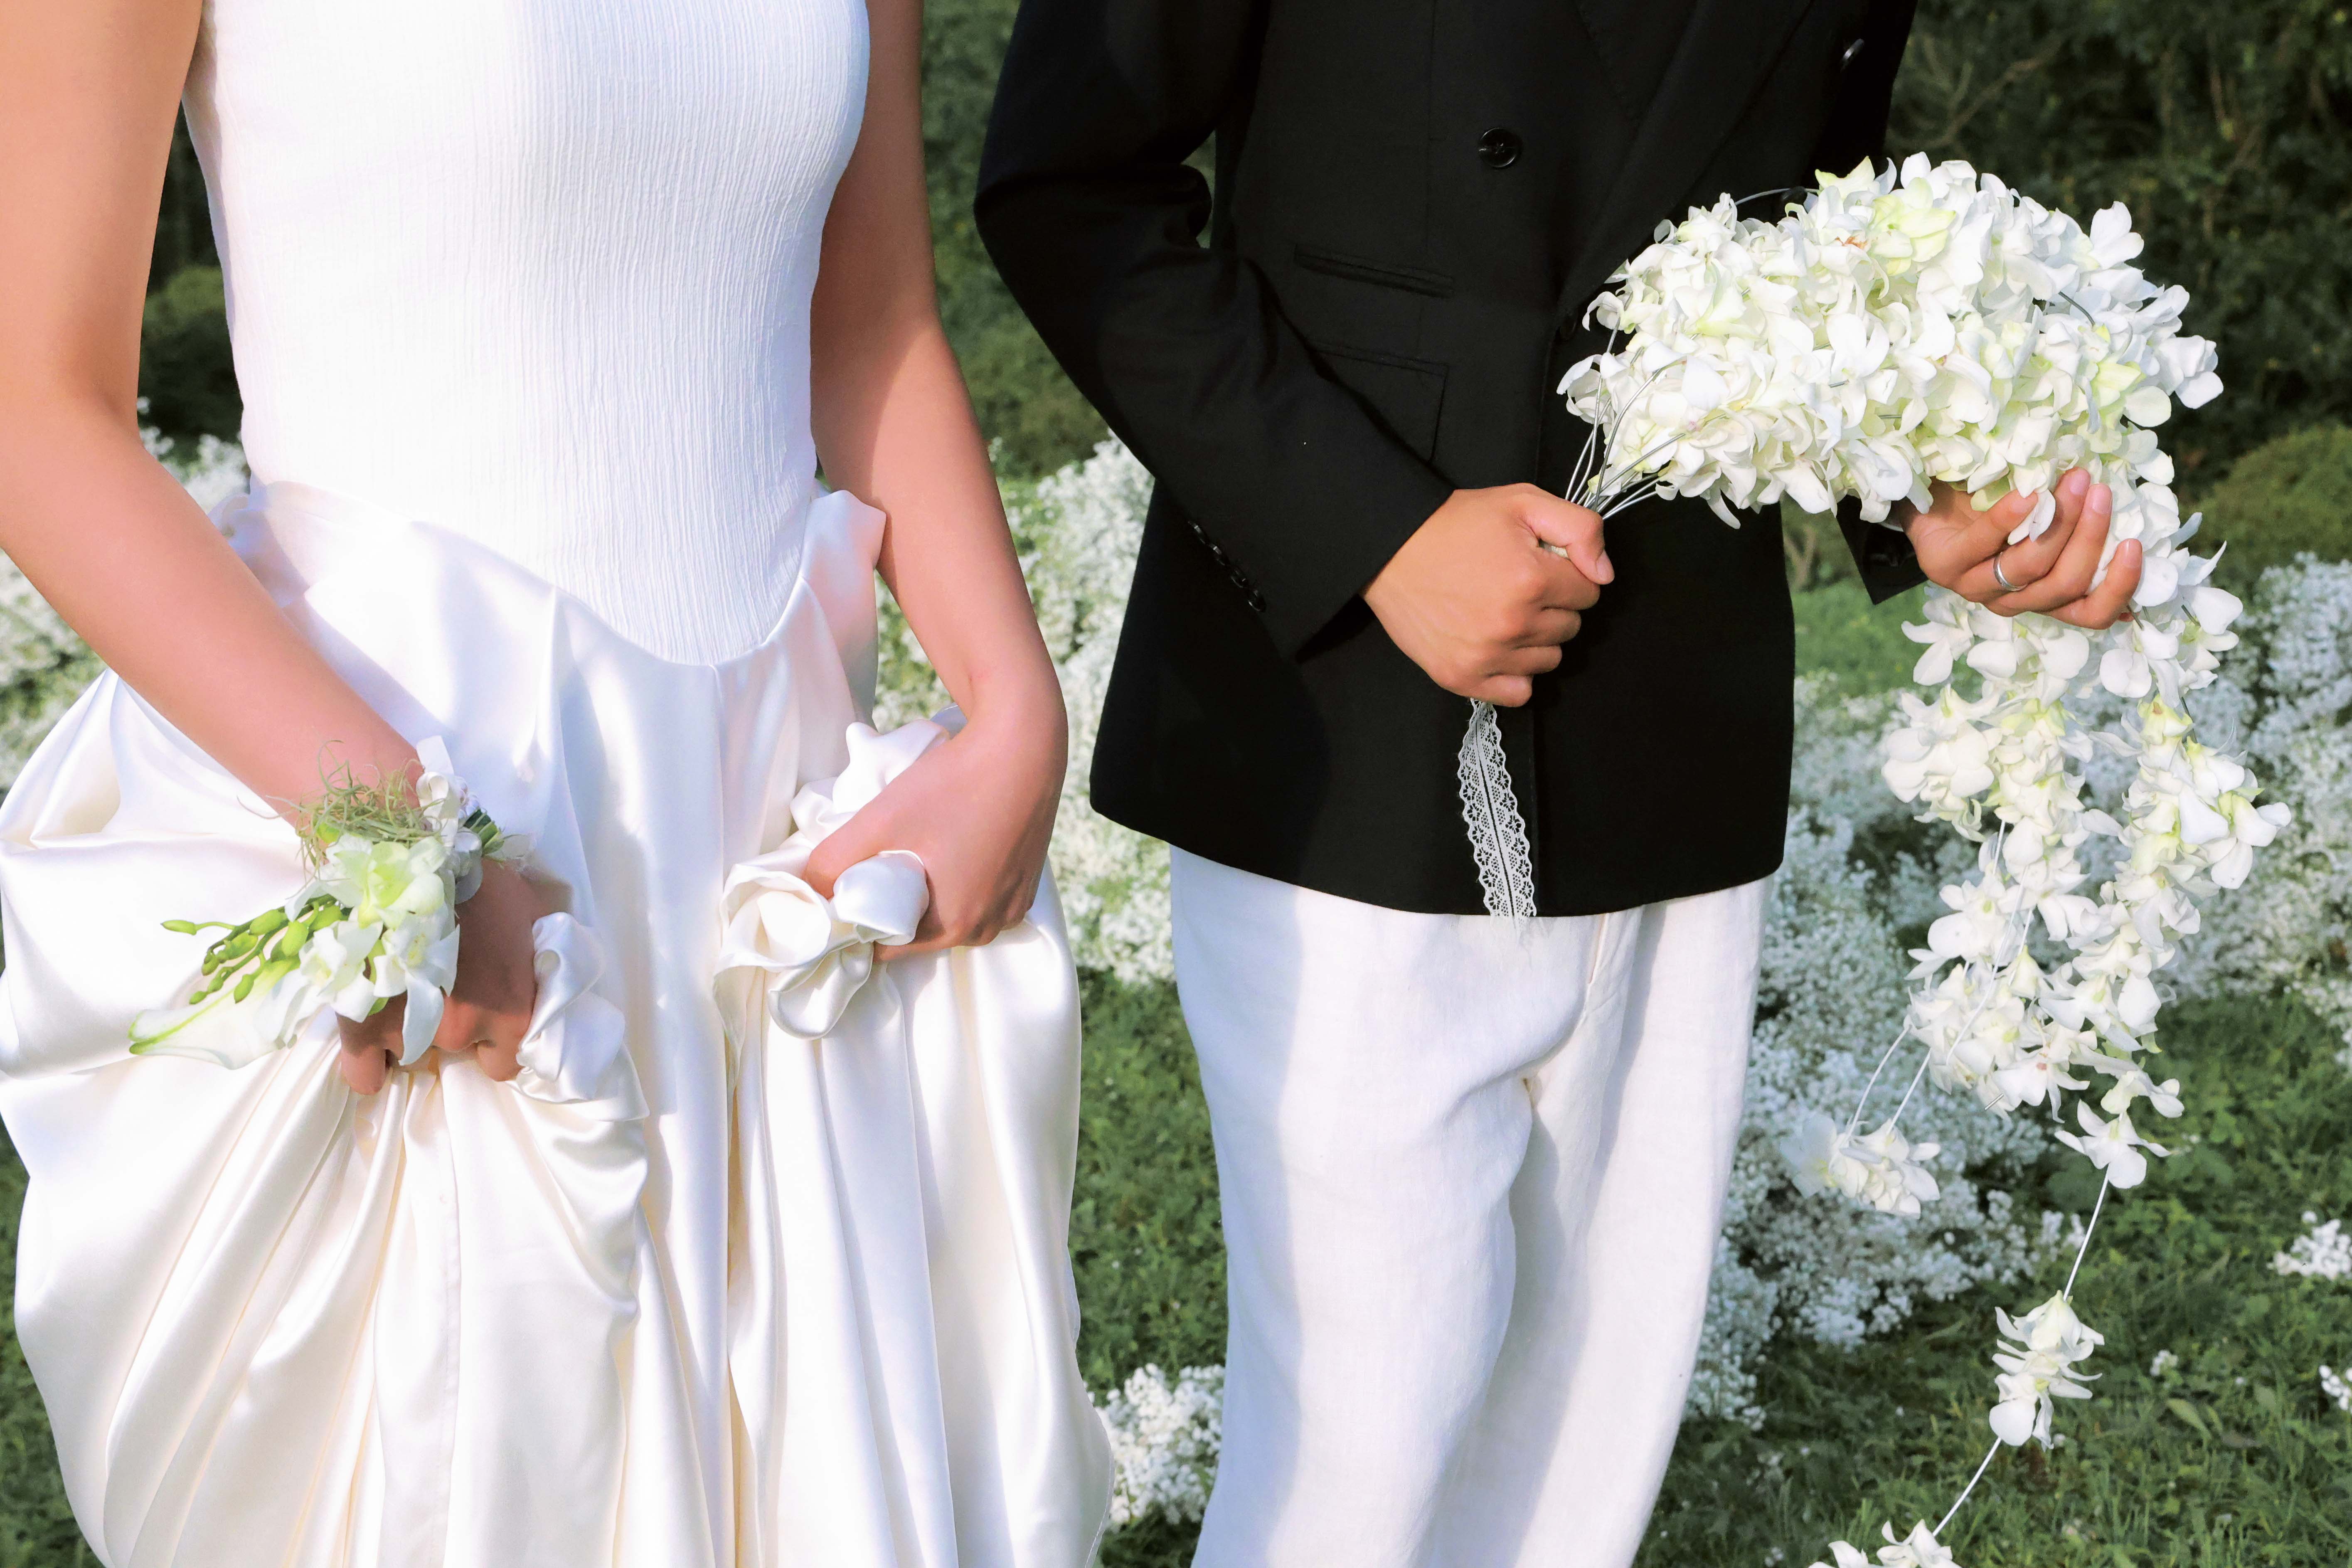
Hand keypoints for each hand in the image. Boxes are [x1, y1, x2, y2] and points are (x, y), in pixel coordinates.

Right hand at [336, 859, 549, 1093]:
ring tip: (403, 984)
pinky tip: (372, 1045)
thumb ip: (533, 964)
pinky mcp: (362, 1025)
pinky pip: (364, 1073)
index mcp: (511, 1016)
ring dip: (411, 1026)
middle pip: (456, 1048)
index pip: (504, 1060)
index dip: (492, 1038)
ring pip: (412, 1051)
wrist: (417, 860)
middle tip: (443, 980)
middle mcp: (463, 1033)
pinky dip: (368, 1065)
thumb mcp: (532, 921)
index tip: (483, 1012)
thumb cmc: (484, 884)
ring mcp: (410, 1031)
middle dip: (452, 1020)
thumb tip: (535, 977)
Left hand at [801, 698, 1067, 956]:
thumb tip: (807, 888)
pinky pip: (982, 897)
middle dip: (897, 907)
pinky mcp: (1028, 882)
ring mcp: (1014, 906)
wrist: (1025, 745)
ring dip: (931, 894)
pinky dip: (962, 881)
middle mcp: (991, 927)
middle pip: (922, 933)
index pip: (889, 946)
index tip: (853, 885)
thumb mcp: (880, 821)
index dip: (863, 919)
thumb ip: (833, 861)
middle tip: (883, 859)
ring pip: (953, 915)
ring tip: (917, 849)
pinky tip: (952, 844)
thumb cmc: (954, 784)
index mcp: (955, 926)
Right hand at [1363, 484, 1611, 706]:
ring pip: (1549, 660)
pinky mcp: (1461, 677)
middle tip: (1519, 586)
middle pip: (1570, 628)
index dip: (1569, 575)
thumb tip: (1604, 573)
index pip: (1589, 592)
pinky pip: (1518, 692)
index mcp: (1532, 580)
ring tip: (1505, 613)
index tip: (1543, 566)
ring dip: (1537, 639)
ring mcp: (1485, 656)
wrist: (1391, 548)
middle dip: (1554, 606)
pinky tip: (1500, 648)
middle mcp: (1512, 624)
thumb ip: (1579, 528)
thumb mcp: (1523, 502)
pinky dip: (1516, 674)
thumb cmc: (1456, 524)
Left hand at [1903, 469, 2140, 629]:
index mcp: (2044, 595)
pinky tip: (2028, 496)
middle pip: (2065, 585)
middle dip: (2090, 537)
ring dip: (2059, 524)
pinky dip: (2009, 519)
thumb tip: (2132, 509)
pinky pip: (1983, 545)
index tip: (2135, 545)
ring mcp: (1975, 587)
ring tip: (2076, 482)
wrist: (1931, 493)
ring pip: (2029, 569)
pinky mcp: (1942, 566)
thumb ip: (2080, 519)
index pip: (2091, 613)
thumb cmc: (1997, 503)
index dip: (2119, 587)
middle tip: (2101, 492)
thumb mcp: (2046, 514)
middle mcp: (2012, 600)